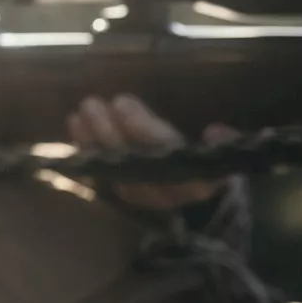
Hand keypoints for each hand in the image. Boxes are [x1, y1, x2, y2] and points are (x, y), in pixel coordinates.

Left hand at [68, 94, 239, 210]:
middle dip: (109, 131)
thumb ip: (226, 145)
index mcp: (196, 182)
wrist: (201, 201)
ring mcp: (140, 197)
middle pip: (131, 162)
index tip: (122, 101)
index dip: (142, 128)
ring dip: (92, 140)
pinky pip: (99, 176)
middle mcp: (164, 194)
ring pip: (112, 170)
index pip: (165, 153)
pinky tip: (75, 127)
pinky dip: (85, 152)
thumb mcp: (224, 156)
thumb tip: (217, 133)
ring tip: (80, 111)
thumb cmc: (210, 165)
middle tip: (93, 102)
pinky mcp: (122, 195)